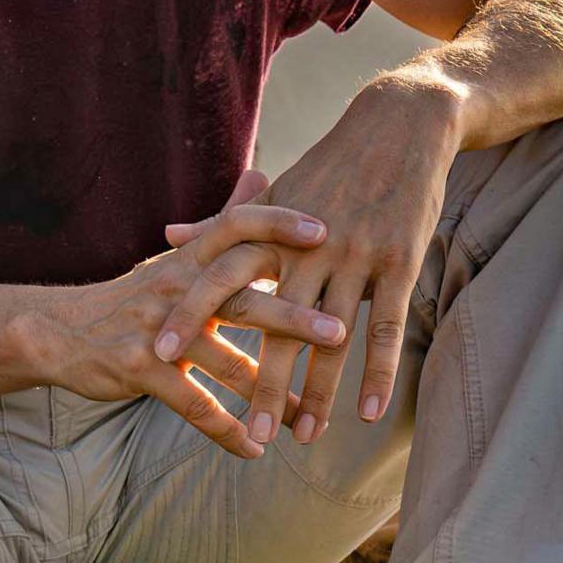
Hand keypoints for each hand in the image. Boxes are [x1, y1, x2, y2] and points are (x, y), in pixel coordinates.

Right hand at [44, 167, 344, 457]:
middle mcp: (177, 288)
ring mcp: (159, 332)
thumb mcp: (178, 256)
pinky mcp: (141, 371)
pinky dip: (227, 430)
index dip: (279, 224)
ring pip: (226, 363)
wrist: (55, 331)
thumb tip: (262, 172)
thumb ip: (224, 220)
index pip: (237, 227)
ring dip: (272, 394)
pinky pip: (194, 405)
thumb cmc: (133, 296)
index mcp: (190, 257)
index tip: (326, 231)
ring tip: (309, 415)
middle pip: (244, 301)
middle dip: (294, 318)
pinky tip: (254, 449)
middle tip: (341, 332)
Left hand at [158, 75, 461, 449]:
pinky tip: (368, 414)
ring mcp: (355, 255)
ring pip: (332, 337)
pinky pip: (386, 327)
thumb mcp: (277, 191)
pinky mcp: (398, 261)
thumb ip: (224, 223)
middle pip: (275, 323)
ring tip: (308, 438)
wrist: (401, 125)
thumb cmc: (333, 163)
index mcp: (271, 229)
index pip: (219, 277)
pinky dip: (377, 374)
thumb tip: (169, 236)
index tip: (161, 358)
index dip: (190, 316)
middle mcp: (308, 246)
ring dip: (320, 392)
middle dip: (261, 380)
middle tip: (248, 431)